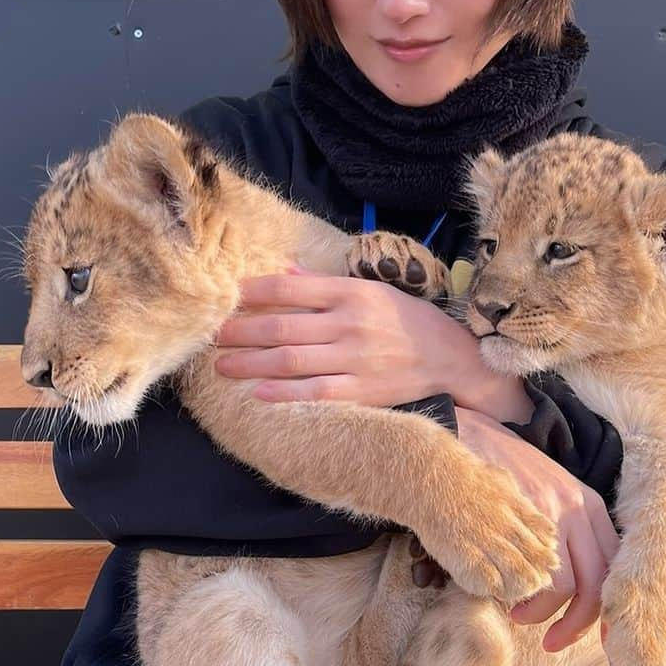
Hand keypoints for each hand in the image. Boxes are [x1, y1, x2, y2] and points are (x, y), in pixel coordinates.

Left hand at [214, 266, 499, 409]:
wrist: (453, 359)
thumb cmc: (409, 321)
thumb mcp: (373, 291)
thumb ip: (326, 284)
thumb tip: (285, 273)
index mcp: (351, 293)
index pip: (291, 288)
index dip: (254, 293)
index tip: (227, 297)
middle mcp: (350, 323)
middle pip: (282, 326)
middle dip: (241, 332)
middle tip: (213, 336)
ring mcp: (356, 359)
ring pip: (291, 360)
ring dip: (251, 364)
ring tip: (222, 366)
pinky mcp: (363, 391)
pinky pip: (317, 392)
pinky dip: (286, 393)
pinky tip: (259, 393)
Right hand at [454, 408, 620, 651]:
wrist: (461, 445)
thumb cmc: (504, 469)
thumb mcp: (551, 487)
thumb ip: (572, 527)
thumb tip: (584, 578)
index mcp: (586, 501)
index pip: (612, 566)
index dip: (609, 610)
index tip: (599, 636)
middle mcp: (571, 508)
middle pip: (593, 585)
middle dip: (575, 626)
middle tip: (554, 641)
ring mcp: (541, 516)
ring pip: (562, 587)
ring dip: (542, 613)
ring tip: (521, 614)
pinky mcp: (511, 527)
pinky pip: (526, 577)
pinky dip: (519, 597)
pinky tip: (505, 597)